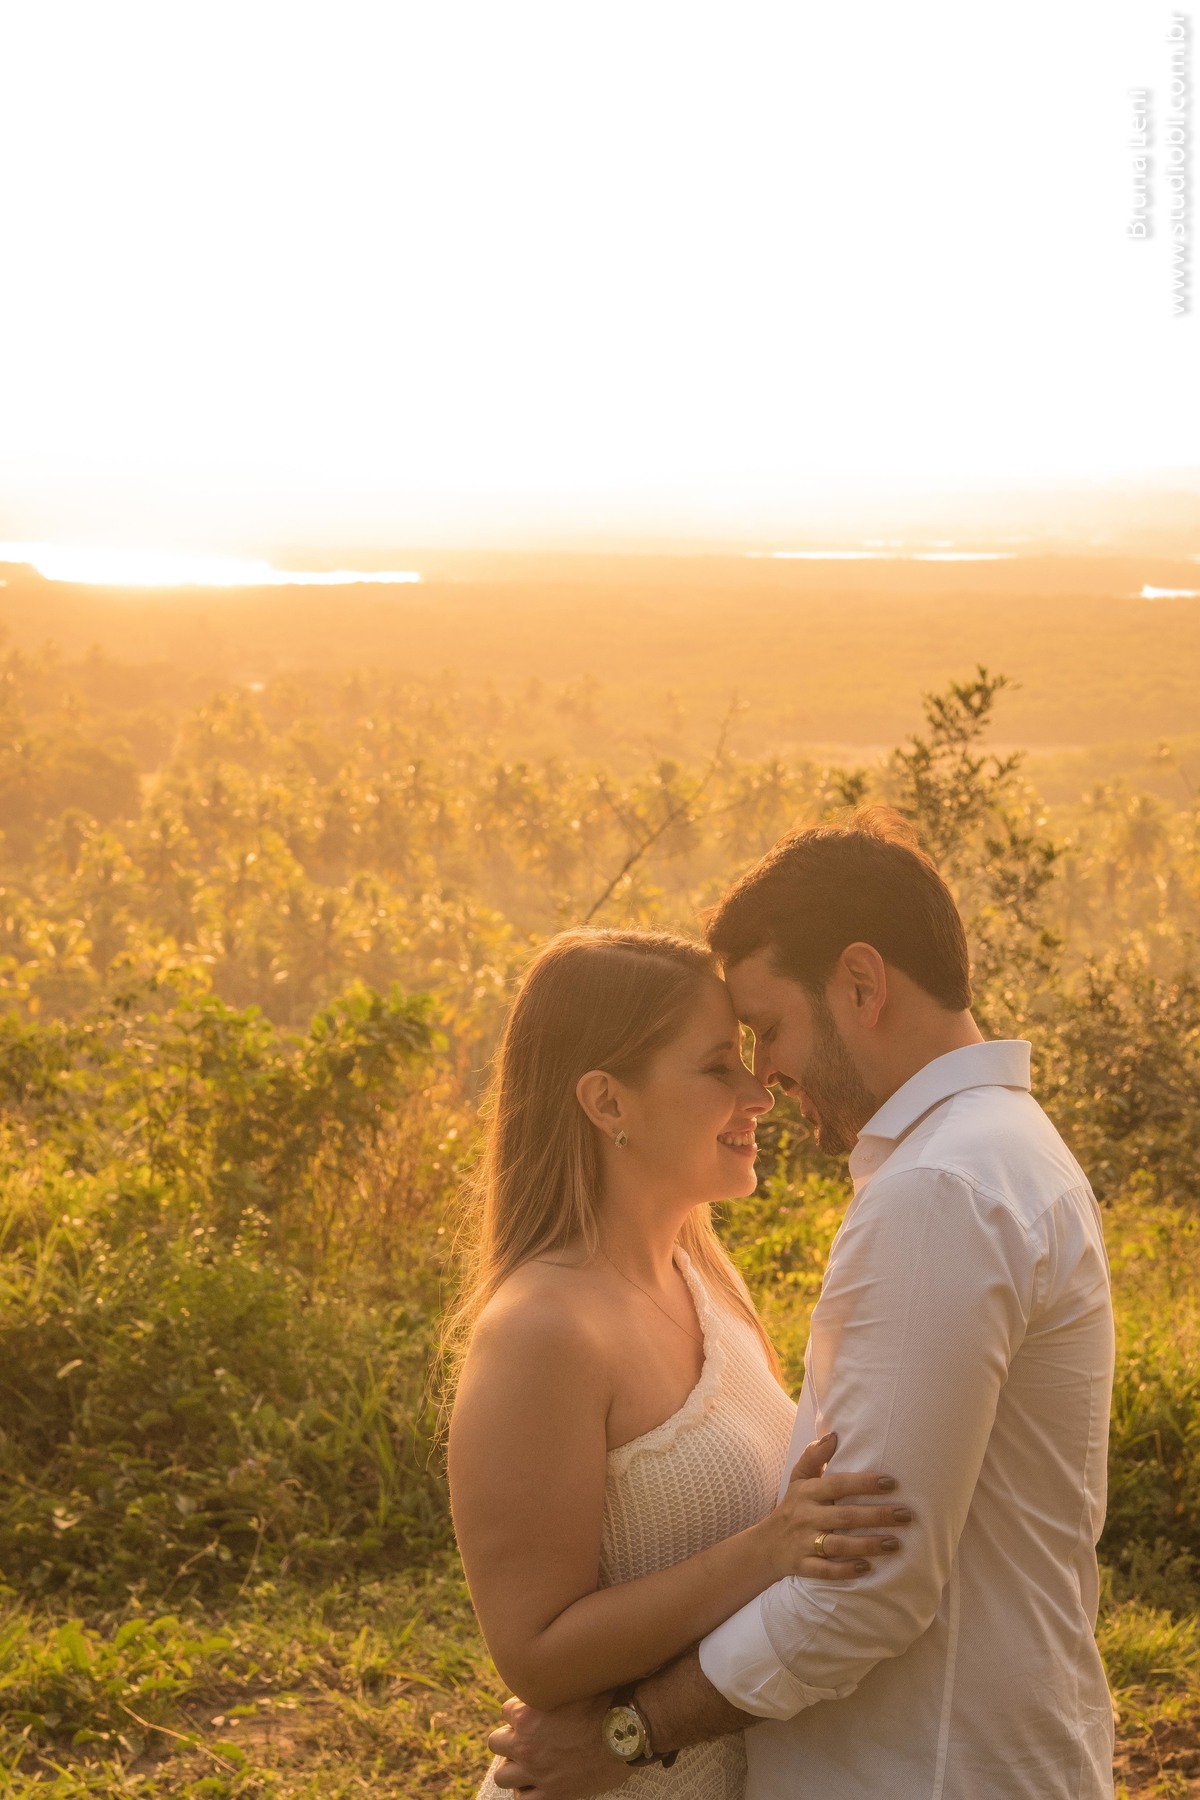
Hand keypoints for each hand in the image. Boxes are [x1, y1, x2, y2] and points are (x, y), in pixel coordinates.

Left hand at [488, 1694, 630, 1798]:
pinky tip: (537, 1784)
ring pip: (502, 1775)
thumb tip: (549, 1665)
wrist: (629, 1733)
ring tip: (528, 1762)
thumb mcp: (574, 1681)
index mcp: (528, 1713)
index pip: (505, 1711)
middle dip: (510, 1738)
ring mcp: (537, 1772)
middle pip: (496, 1742)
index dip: (520, 1711)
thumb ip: (553, 1681)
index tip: (534, 1713)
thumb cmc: (606, 1700)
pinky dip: (526, 1792)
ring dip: (513, 1767)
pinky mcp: (553, 1794)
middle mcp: (527, 1744)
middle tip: (528, 1737)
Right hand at [764, 1431, 912, 1579]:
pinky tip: (866, 1568)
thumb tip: (834, 1435)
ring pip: (838, 1545)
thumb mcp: (798, 1479)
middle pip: (845, 1516)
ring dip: (867, 1545)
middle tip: (905, 1515)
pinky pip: (824, 1570)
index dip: (864, 1483)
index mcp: (808, 1492)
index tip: (891, 1483)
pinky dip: (845, 1570)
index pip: (838, 1485)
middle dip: (876, 1516)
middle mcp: (806, 1516)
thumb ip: (814, 1456)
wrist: (766, 1545)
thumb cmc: (792, 1507)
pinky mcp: (802, 1565)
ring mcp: (804, 1542)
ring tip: (895, 1543)